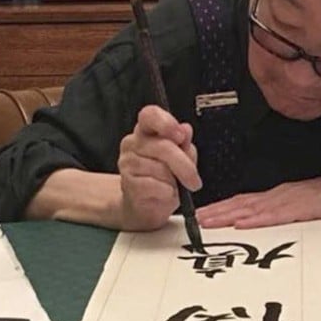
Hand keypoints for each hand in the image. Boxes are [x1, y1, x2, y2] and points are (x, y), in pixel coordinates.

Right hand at [116, 105, 201, 230]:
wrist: (147, 206)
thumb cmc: (164, 179)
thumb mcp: (181, 159)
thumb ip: (184, 145)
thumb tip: (186, 130)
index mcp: (146, 130)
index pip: (149, 114)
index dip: (165, 122)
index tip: (180, 136)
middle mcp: (132, 142)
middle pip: (163, 146)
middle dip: (184, 166)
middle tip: (194, 180)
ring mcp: (127, 162)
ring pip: (160, 168)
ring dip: (173, 182)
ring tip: (172, 186)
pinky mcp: (127, 183)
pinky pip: (155, 185)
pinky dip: (166, 192)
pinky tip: (164, 193)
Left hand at [195, 166, 320, 229]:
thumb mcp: (308, 205)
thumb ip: (287, 212)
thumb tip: (265, 222)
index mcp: (281, 194)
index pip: (244, 202)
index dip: (221, 208)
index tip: (202, 214)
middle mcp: (281, 195)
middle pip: (242, 204)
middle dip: (217, 212)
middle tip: (194, 219)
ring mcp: (292, 200)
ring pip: (253, 209)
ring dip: (229, 216)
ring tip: (208, 222)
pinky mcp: (305, 208)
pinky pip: (277, 216)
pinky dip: (258, 220)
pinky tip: (243, 224)